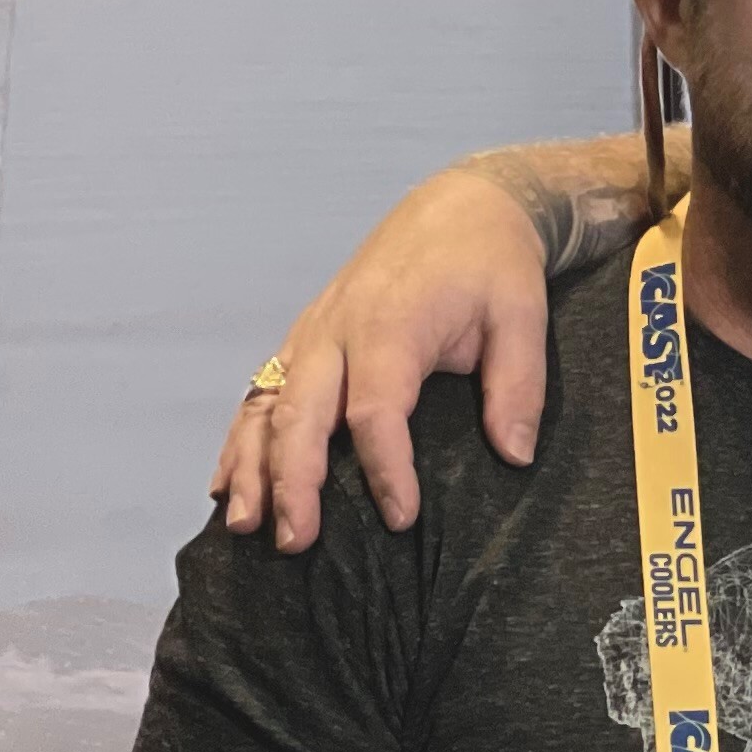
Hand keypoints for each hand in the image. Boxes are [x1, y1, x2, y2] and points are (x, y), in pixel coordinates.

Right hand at [213, 173, 555, 549]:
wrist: (459, 209)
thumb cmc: (491, 265)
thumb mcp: (523, 317)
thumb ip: (518, 387)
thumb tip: (514, 455)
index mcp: (390, 325)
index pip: (375, 410)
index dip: (385, 468)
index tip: (401, 518)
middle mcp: (336, 331)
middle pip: (301, 413)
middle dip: (293, 481)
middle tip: (298, 541)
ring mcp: (311, 334)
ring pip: (265, 405)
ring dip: (251, 466)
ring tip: (245, 525)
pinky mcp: (304, 340)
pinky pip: (260, 393)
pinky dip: (240, 439)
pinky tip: (228, 483)